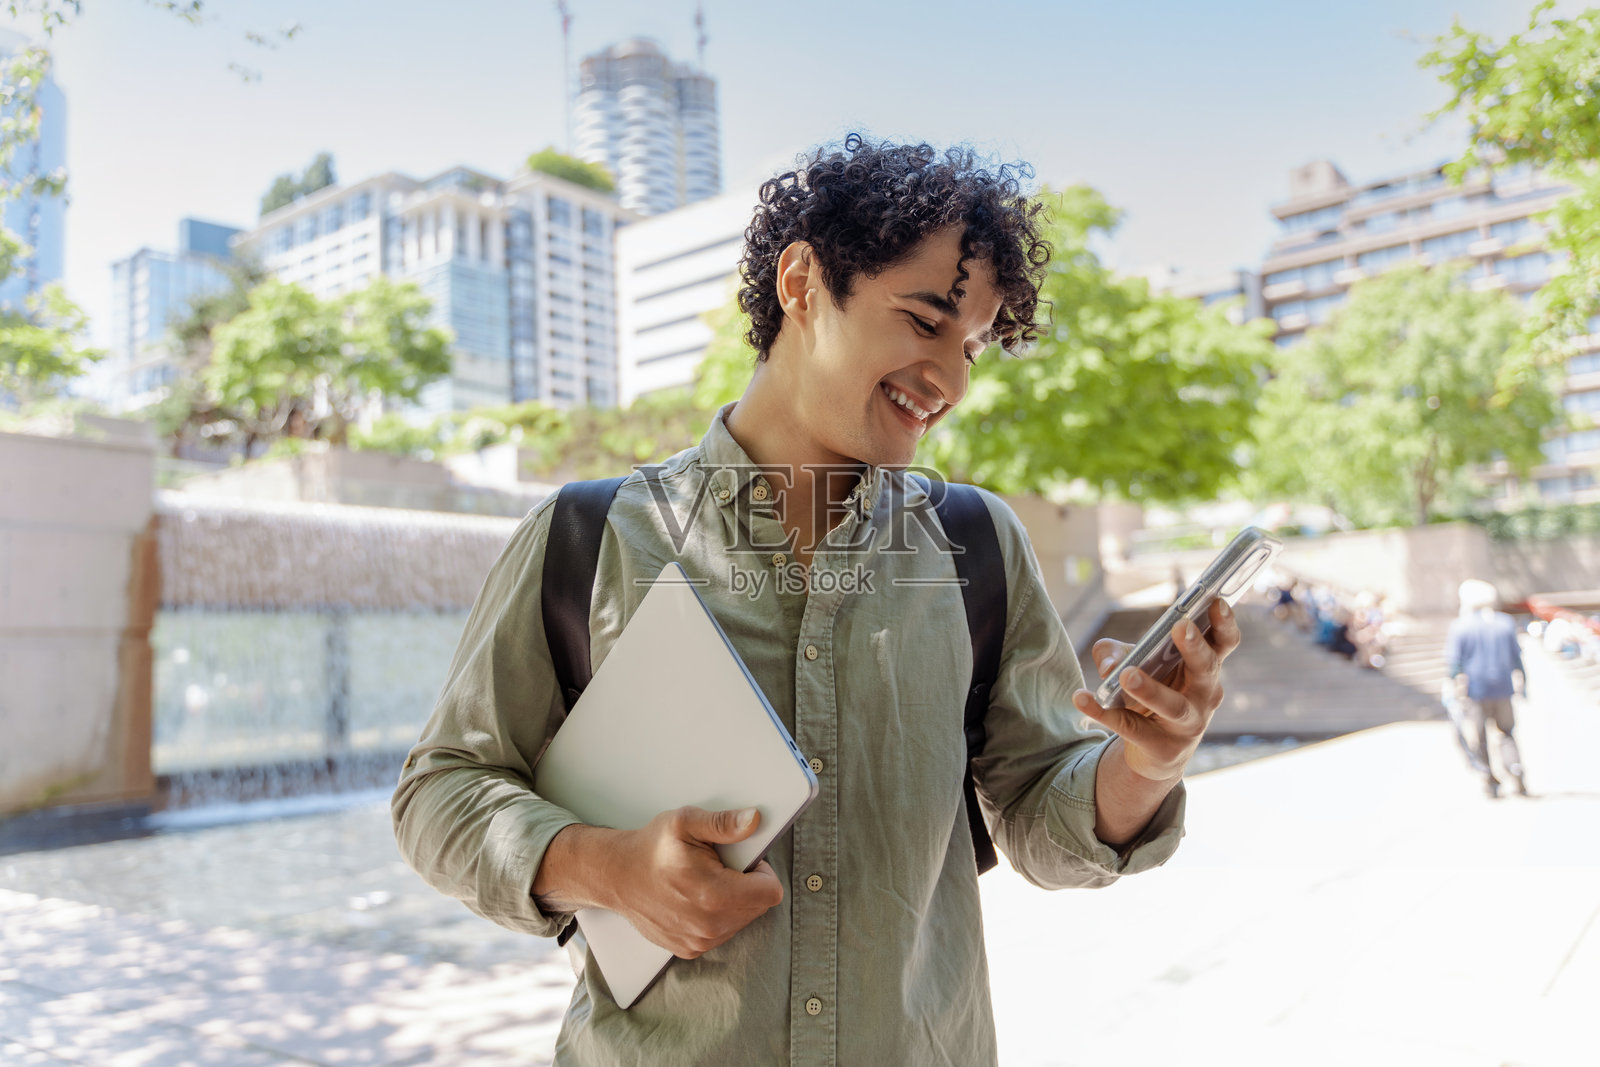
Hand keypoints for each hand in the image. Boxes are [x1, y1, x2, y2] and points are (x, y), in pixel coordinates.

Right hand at [601, 806, 783, 958]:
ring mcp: (699, 941)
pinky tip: (696, 900)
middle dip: (747, 886)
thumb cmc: (651, 849)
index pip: (770, 892)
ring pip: (742, 920)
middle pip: (758, 906)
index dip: (762, 871)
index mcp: (714, 895)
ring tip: (706, 882)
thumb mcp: (685, 822)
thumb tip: (753, 820)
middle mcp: (708, 925)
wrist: (617, 876)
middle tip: (720, 868)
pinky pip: (723, 933)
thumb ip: (723, 823)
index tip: (743, 861)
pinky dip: (717, 916)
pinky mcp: (690, 949)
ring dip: (734, 902)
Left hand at [1072, 599, 1241, 780]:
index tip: (1216, 601)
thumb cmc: (1151, 692)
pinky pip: (1131, 728)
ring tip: (1126, 675)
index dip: (1224, 622)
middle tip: (1180, 626)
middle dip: (1195, 647)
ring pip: (1173, 705)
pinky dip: (1103, 713)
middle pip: (1206, 669)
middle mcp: (1204, 695)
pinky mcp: (1162, 748)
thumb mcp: (1134, 664)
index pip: (1223, 643)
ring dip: (1150, 689)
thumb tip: (1109, 665)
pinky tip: (1081, 698)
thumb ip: (1116, 653)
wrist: (1155, 752)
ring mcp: (1188, 725)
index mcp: (1206, 668)